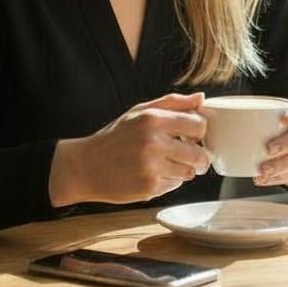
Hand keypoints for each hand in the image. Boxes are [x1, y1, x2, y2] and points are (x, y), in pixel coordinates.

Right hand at [67, 92, 211, 204]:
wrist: (85, 167)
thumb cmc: (115, 137)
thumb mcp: (139, 112)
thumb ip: (172, 103)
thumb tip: (201, 98)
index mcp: (152, 120)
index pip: (199, 125)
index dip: (199, 131)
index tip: (192, 135)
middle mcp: (153, 143)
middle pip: (199, 154)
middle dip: (198, 156)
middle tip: (189, 155)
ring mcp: (151, 167)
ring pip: (189, 172)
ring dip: (183, 169)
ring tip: (164, 163)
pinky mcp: (149, 188)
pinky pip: (174, 185)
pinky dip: (168, 181)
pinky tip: (152, 174)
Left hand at [254, 98, 287, 189]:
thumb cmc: (284, 133)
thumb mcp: (276, 122)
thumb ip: (256, 120)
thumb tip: (219, 118)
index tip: (283, 120)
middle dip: (286, 144)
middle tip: (268, 150)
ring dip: (281, 165)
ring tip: (264, 169)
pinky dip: (278, 178)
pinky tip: (264, 179)